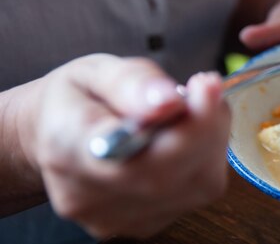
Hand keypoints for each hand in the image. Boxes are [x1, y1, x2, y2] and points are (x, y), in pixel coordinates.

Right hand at [30, 54, 229, 237]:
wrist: (54, 135)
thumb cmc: (79, 97)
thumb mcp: (96, 70)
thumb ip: (132, 82)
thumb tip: (168, 100)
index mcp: (67, 145)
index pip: (131, 149)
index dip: (183, 126)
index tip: (205, 87)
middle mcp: (89, 194)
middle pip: (171, 173)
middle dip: (206, 125)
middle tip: (206, 86)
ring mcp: (116, 218)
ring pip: (195, 184)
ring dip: (210, 139)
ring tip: (195, 106)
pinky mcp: (143, 225)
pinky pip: (195, 192)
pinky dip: (205, 158)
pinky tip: (189, 135)